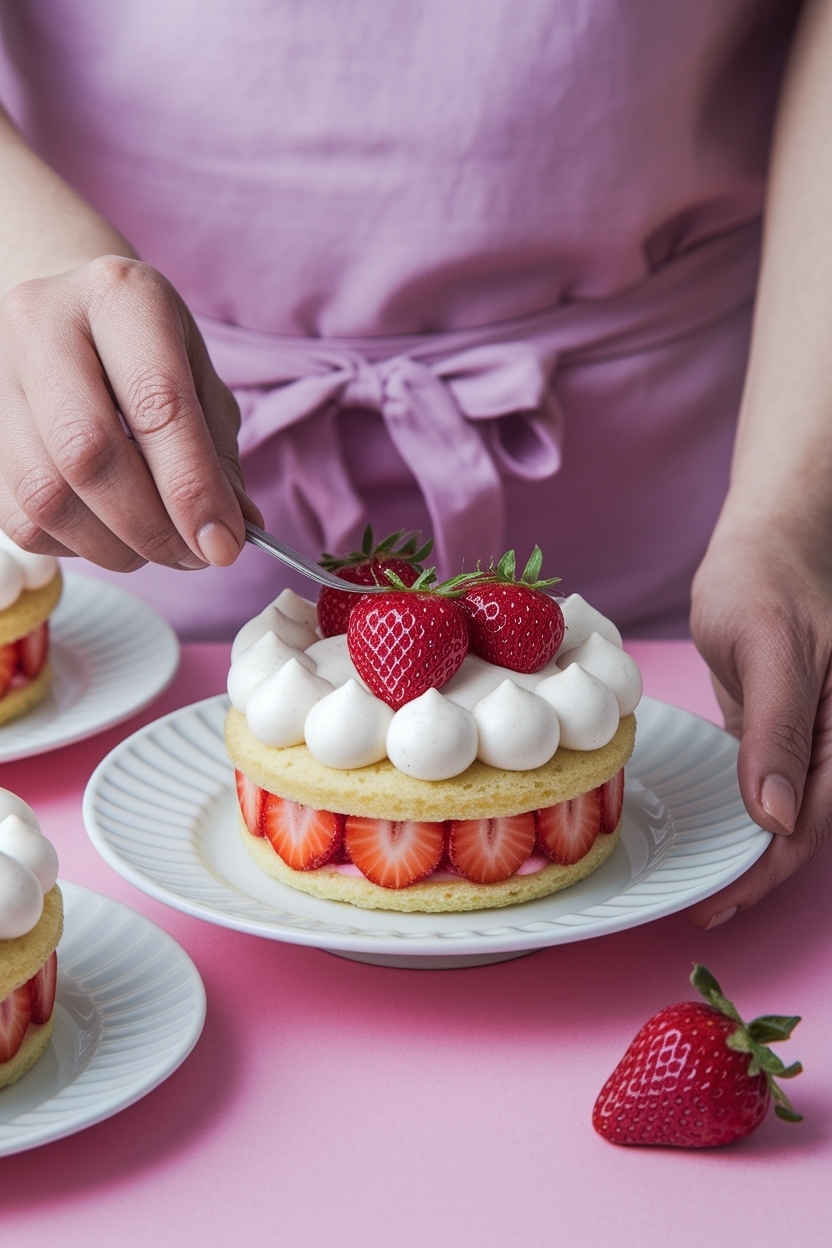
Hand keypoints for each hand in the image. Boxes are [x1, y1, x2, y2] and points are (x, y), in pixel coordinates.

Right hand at [0, 255, 259, 570]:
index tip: (224, 546)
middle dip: (151, 527)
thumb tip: (234, 533)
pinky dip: (75, 545)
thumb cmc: (145, 351)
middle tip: (194, 555)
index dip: (193, 490)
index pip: (158, 406)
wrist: (67, 312)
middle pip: (89, 455)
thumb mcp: (199, 379)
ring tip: (157, 546)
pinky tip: (107, 531)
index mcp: (120, 296)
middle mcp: (43, 325)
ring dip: (114, 546)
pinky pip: (21, 518)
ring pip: (46, 496)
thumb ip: (217, 455)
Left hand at [688, 518, 831, 927]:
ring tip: (707, 885)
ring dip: (752, 851)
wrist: (767, 537)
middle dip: (757, 873)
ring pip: (789, 812)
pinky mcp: (783, 727)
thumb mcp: (769, 646)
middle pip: (804, 827)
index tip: (719, 900)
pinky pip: (771, 782)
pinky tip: (717, 834)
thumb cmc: (769, 576)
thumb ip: (777, 729)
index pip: (812, 822)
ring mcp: (811, 737)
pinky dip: (746, 814)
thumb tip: (780, 816)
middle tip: (703, 905)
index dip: (767, 869)